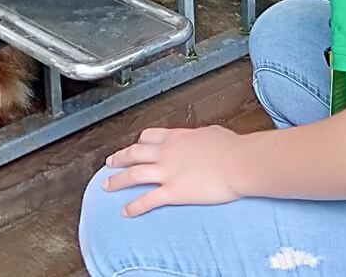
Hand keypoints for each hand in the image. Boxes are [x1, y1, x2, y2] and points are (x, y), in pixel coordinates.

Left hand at [101, 126, 241, 216]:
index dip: (138, 143)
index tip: (133, 146)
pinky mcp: (172, 192)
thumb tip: (202, 138)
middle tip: (110, 162)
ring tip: (106, 186)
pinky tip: (125, 212)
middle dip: (119, 158)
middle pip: (134, 153)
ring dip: (117, 180)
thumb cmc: (232, 147)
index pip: (149, 137)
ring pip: (133, 175)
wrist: (238, 162)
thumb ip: (200, 137)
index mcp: (176, 137)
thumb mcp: (212, 133)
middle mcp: (166, 152)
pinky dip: (134, 206)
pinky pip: (147, 200)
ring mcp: (167, 172)